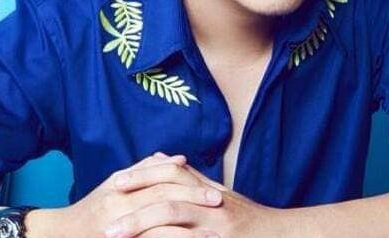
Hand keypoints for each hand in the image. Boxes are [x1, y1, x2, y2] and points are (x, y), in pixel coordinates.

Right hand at [31, 153, 223, 237]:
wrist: (64, 235)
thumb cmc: (94, 209)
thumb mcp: (117, 183)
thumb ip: (145, 169)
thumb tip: (178, 158)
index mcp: (122, 186)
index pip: (162, 179)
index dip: (190, 182)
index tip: (215, 189)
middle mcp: (119, 204)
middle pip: (164, 196)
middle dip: (194, 200)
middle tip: (220, 204)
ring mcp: (119, 225)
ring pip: (160, 223)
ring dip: (190, 229)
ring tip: (214, 233)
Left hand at [106, 153, 286, 237]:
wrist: (282, 236)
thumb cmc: (247, 218)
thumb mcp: (219, 195)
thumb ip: (189, 179)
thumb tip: (156, 158)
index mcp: (208, 189)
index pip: (171, 174)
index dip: (142, 177)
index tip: (115, 183)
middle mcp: (212, 204)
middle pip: (168, 198)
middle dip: (134, 208)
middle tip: (106, 222)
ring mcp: (217, 226)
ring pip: (174, 218)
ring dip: (142, 227)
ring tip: (115, 236)